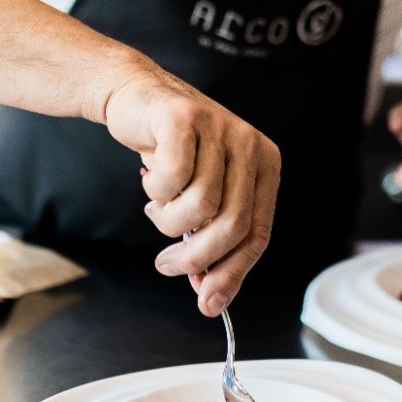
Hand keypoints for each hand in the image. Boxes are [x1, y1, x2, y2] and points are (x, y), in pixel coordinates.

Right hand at [97, 58, 279, 316]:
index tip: (207, 303)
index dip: (233, 273)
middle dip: (195, 258)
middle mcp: (250, 144)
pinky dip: (155, 192)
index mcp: (265, 164)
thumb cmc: (172, 153)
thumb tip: (211, 297)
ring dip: (168, 222)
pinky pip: (172, 179)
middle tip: (165, 265)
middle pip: (231, 226)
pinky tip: (150, 180)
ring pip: (200, 206)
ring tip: (157, 208)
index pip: (258, 233)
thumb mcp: (200, 196)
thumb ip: (211, 241)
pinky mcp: (185, 117)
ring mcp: (219, 127)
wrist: (136, 99)